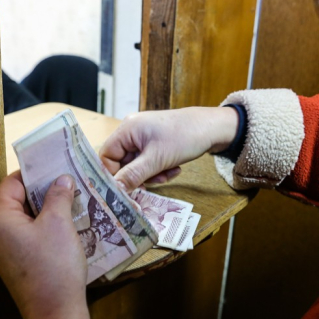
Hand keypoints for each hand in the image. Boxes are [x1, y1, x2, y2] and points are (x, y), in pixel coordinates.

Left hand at [0, 172, 92, 318]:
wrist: (55, 313)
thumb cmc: (54, 266)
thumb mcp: (59, 224)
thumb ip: (58, 196)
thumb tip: (61, 179)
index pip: (10, 184)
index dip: (32, 173)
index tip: (54, 166)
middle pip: (14, 201)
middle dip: (40, 191)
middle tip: (66, 182)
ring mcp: (2, 252)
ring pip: (22, 220)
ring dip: (43, 210)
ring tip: (69, 201)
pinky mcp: (14, 264)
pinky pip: (25, 236)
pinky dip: (42, 227)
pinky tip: (64, 225)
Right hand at [99, 107, 238, 191]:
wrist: (212, 128)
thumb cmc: (184, 138)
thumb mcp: (156, 160)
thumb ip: (133, 175)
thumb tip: (114, 191)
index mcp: (127, 129)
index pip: (106, 156)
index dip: (113, 175)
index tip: (125, 189)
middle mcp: (132, 131)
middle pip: (122, 162)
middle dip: (138, 176)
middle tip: (153, 182)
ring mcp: (143, 137)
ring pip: (137, 165)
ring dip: (151, 175)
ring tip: (168, 174)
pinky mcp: (155, 143)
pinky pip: (149, 162)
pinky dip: (159, 169)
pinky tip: (173, 169)